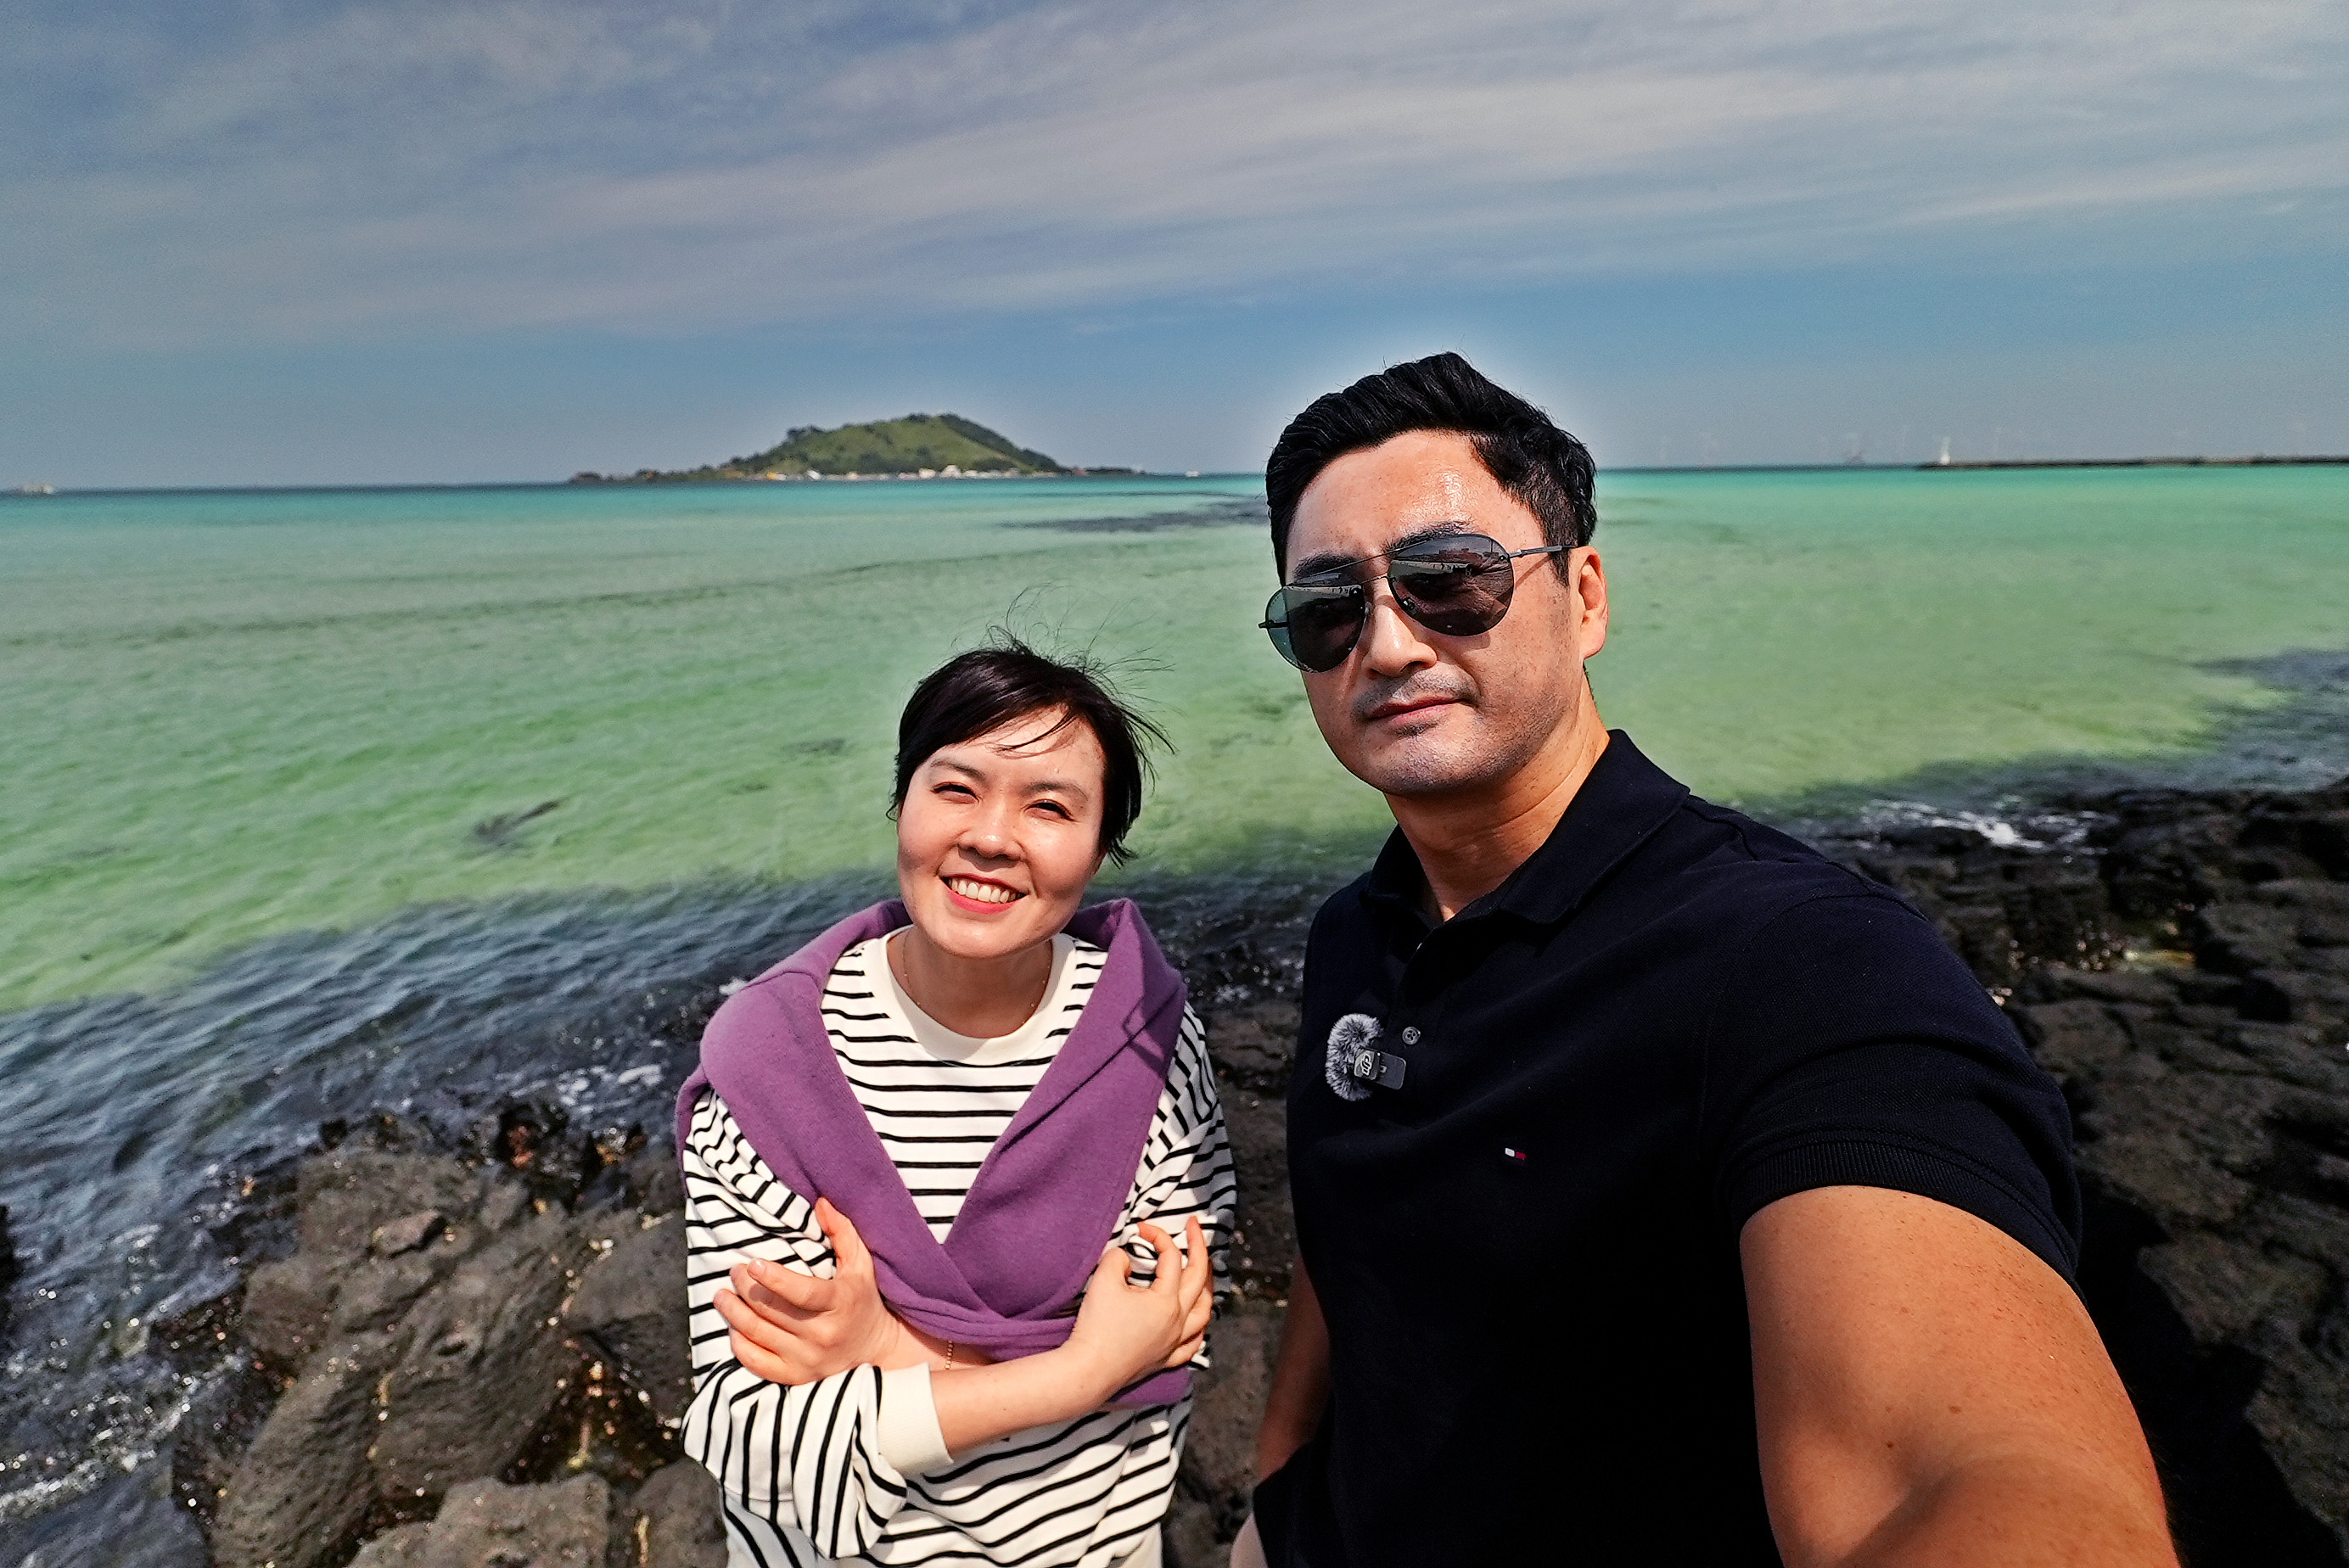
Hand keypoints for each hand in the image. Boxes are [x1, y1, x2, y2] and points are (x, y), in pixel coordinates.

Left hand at [716, 1198, 907, 1384]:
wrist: (876, 1347)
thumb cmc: (863, 1298)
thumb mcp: (860, 1263)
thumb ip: (842, 1232)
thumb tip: (820, 1202)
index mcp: (840, 1303)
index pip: (802, 1292)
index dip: (774, 1279)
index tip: (753, 1263)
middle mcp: (823, 1335)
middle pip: (772, 1311)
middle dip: (746, 1288)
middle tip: (735, 1272)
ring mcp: (808, 1359)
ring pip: (759, 1334)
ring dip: (734, 1313)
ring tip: (722, 1295)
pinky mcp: (796, 1376)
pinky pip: (757, 1362)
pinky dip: (739, 1344)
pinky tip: (733, 1326)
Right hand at [1061, 1216, 1212, 1400]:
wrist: (1089, 1370)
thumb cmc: (1097, 1326)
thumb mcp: (1103, 1280)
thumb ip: (1117, 1258)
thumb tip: (1126, 1258)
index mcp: (1167, 1300)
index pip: (1171, 1258)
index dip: (1158, 1236)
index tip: (1140, 1228)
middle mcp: (1178, 1321)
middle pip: (1199, 1279)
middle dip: (1199, 1248)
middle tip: (1195, 1227)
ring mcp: (1174, 1343)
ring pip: (1204, 1312)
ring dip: (1206, 1288)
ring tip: (1203, 1273)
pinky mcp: (1164, 1360)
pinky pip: (1192, 1344)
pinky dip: (1198, 1330)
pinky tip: (1195, 1324)